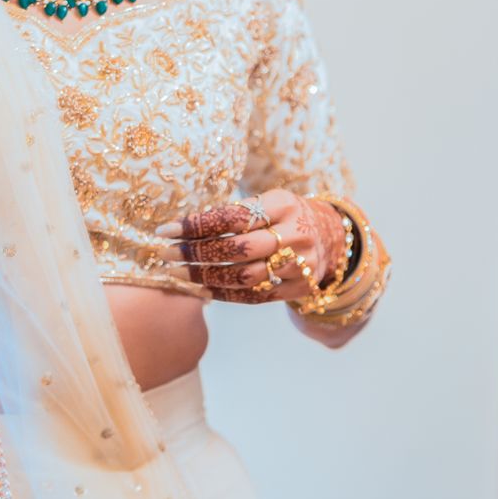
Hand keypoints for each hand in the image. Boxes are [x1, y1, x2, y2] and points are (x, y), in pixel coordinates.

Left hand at [154, 190, 346, 304]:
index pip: (233, 217)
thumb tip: (184, 228)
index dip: (196, 225)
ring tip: (178, 274)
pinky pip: (256, 296)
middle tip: (166, 254)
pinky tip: (201, 289)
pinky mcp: (301, 288)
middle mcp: (295, 234)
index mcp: (283, 204)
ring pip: (245, 276)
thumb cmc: (284, 215)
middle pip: (239, 248)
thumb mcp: (268, 202)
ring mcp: (301, 264)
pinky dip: (224, 294)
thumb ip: (235, 213)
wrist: (331, 237)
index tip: (166, 230)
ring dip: (205, 277)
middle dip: (196, 253)